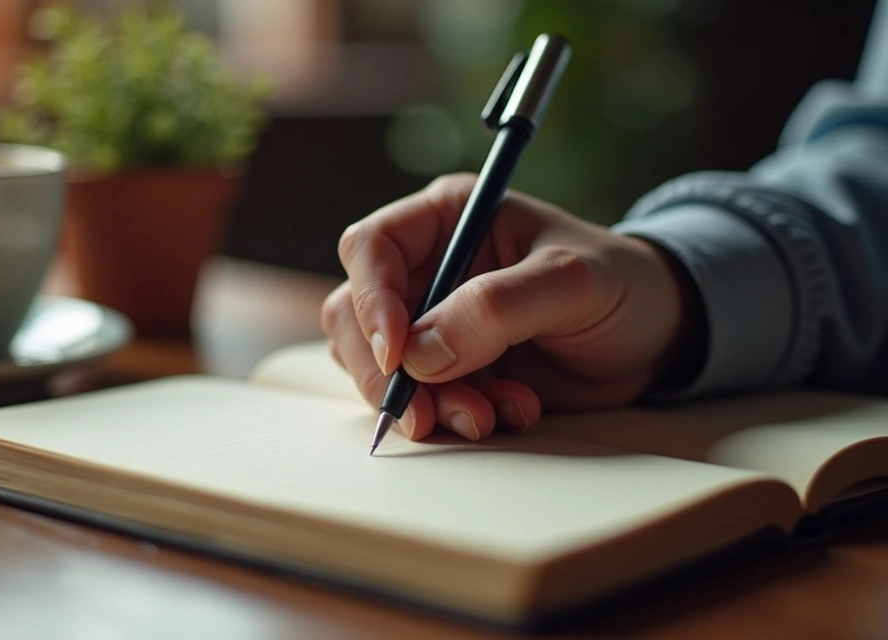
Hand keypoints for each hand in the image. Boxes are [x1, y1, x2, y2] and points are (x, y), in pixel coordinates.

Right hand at [321, 173, 703, 441]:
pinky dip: (453, 417)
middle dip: (387, 372)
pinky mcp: (448, 370)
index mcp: (447, 218)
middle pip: (356, 315)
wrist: (657, 338)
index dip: (371, 299)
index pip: (370, 248)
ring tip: (488, 416)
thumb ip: (496, 308)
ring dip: (424, 403)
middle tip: (426, 414)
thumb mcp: (571, 283)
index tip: (397, 354)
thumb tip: (420, 354)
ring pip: (378, 366)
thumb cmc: (622, 286)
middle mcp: (427, 267)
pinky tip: (510, 412)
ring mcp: (432, 322)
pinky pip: (418, 399)